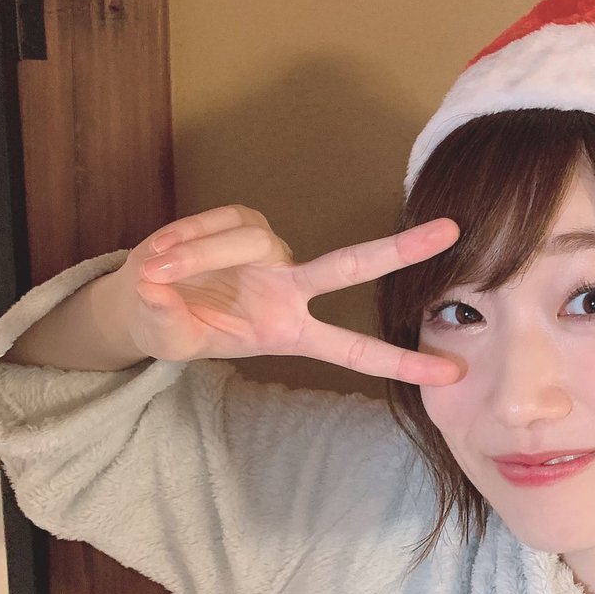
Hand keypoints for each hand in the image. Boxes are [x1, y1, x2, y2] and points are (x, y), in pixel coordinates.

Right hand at [117, 204, 461, 383]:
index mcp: (290, 331)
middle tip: (450, 231)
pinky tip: (164, 255)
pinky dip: (186, 240)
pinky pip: (221, 225)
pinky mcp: (247, 220)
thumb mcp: (173, 337)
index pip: (354, 350)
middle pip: (351, 265)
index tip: (453, 373)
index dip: (402, 363)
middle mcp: (292, 286)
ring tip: (160, 273)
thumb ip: (169, 319)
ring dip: (196, 256)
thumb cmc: (171, 324)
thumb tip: (156, 287)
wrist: (141, 297)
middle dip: (401, 249)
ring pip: (246, 242)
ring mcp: (272, 251)